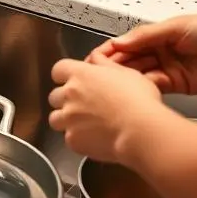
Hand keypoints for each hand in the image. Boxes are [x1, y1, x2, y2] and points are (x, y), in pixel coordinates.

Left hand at [50, 53, 164, 162]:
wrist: (141, 130)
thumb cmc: (139, 99)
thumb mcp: (128, 73)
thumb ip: (106, 64)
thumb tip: (95, 57)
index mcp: (80, 74)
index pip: (58, 70)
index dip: (65, 76)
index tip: (75, 81)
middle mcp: (69, 95)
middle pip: (55, 96)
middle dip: (66, 100)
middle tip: (85, 106)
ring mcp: (68, 118)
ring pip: (55, 118)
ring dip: (67, 120)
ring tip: (86, 125)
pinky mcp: (72, 139)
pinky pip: (69, 138)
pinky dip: (78, 139)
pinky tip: (94, 139)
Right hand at [88, 14, 196, 95]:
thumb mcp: (177, 26)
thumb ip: (146, 35)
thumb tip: (119, 42)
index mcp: (156, 35)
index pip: (125, 44)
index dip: (109, 51)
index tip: (93, 59)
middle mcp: (159, 52)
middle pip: (128, 61)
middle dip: (111, 67)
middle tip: (96, 75)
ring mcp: (167, 69)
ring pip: (137, 76)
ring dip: (124, 80)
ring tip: (109, 85)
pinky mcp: (177, 85)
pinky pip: (153, 87)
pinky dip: (141, 89)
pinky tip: (131, 91)